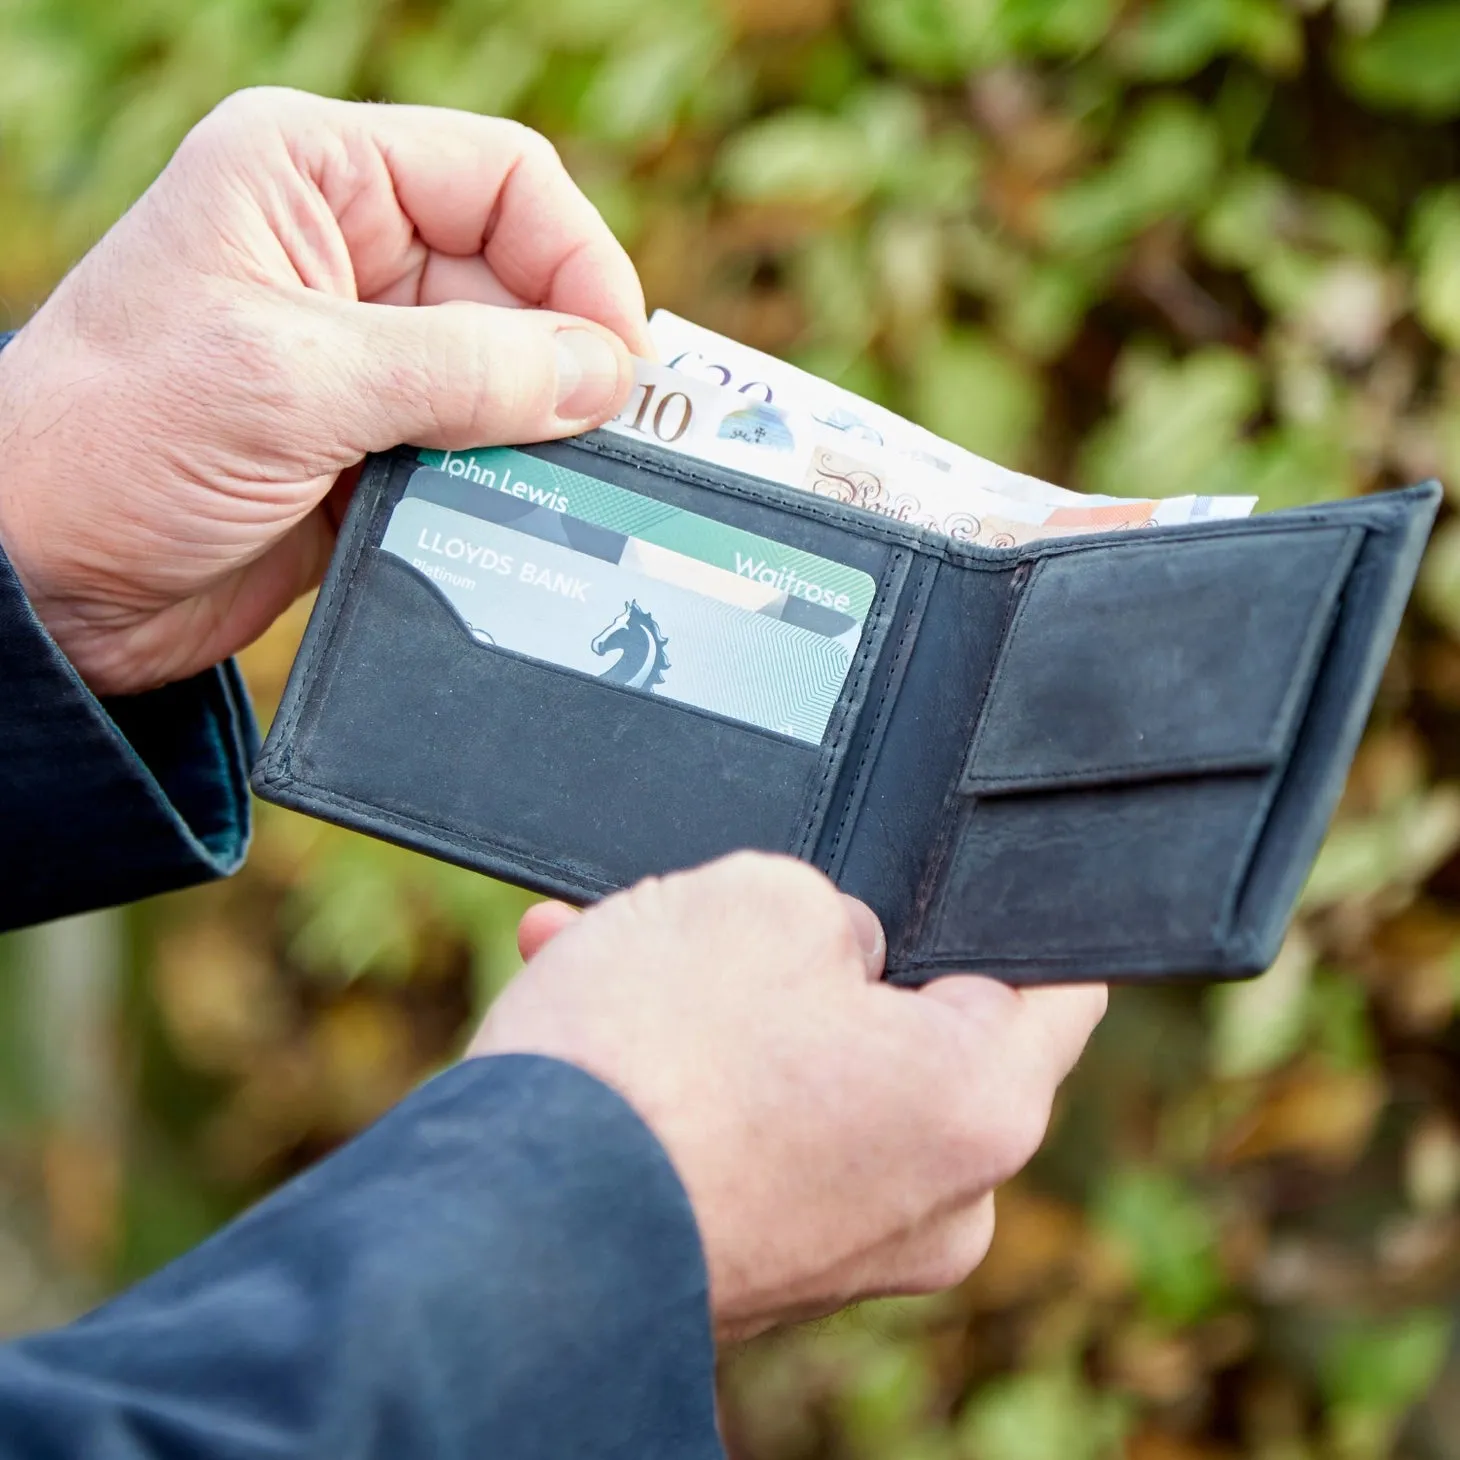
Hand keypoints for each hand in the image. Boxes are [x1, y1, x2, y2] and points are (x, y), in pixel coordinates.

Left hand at [0, 87, 648, 694]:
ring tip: (577, 487)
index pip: (502, 180)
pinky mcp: (369, 445)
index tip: (620, 359)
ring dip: (545, 431)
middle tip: (614, 442)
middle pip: (520, 282)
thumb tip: (605, 375)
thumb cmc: (118, 443)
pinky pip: (476, 450)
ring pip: (509, 375)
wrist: (44, 581)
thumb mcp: (295, 381)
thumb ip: (464, 370)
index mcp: (312, 177)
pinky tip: (524, 519)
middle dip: (570, 360)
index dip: (577, 259)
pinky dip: (509, 483)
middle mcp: (346, 253)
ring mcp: (362, 356)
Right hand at [473, 853, 1106, 1340]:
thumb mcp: (760, 898)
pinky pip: (751, 1137)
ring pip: (808, 1078)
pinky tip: (602, 1013)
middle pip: (907, 1032)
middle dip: (811, 960)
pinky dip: (691, 1077)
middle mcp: (933, 1202)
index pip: (1056, 984)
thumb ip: (836, 912)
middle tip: (728, 914)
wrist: (503, 1232)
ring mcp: (842, 1248)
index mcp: (977, 1104)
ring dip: (724, 1009)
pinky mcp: (756, 1264)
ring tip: (620, 945)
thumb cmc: (645, 1067)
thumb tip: (836, 954)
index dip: (1000, 914)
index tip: (948, 889)